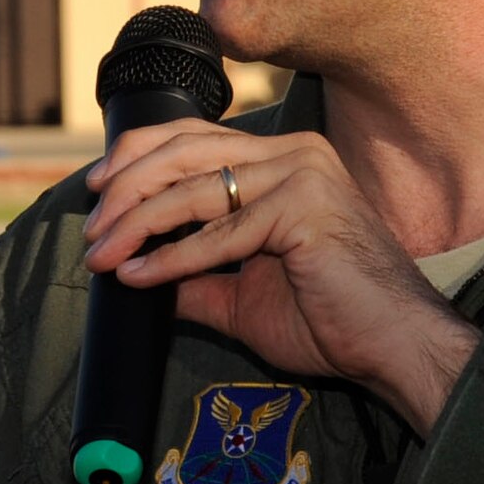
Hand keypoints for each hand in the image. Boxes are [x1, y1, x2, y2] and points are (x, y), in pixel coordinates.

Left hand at [82, 121, 479, 437]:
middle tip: (91, 231)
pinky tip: (139, 273)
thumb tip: (135, 273)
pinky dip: (172, 256)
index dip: (136, 157)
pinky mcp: (304, 206)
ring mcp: (302, 173)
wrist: (392, 347)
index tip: (95, 192)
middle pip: (184, 151)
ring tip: (102, 255)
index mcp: (283, 158)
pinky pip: (220, 231)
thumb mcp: (243, 295)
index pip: (193, 136)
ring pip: (195, 188)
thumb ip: (194, 276)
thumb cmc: (331, 320)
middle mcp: (293, 152)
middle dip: (125, 190)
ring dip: (137, 225)